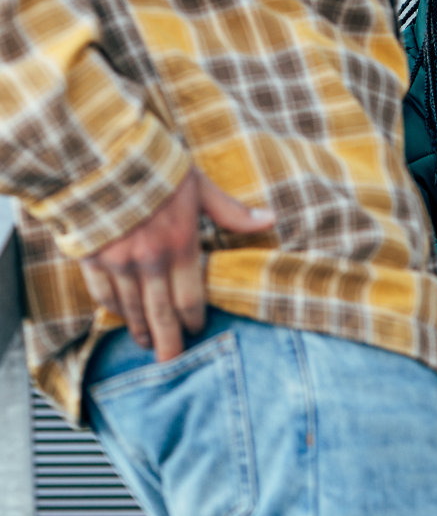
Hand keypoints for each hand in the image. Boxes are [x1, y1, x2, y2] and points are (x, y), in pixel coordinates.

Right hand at [79, 169, 274, 361]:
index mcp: (181, 245)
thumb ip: (230, 211)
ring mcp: (117, 262)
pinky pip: (101, 292)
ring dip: (140, 328)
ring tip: (146, 343)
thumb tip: (269, 219)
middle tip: (171, 362)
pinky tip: (118, 316)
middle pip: (161, 313)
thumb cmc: (150, 164)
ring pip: (130, 307)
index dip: (193, 319)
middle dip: (168, 341)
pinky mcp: (88, 257)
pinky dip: (111, 307)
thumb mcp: (198, 184)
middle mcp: (150, 261)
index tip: (196, 330)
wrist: (94, 153)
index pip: (191, 297)